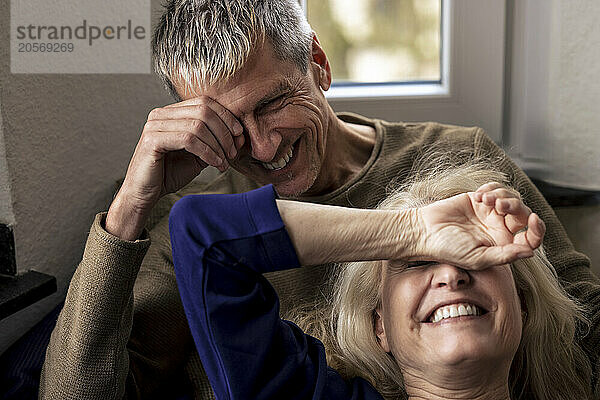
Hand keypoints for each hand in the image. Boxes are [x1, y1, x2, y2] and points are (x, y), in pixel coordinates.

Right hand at [106, 96, 244, 239]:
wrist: (144, 194)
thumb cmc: (169, 173)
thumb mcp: (198, 155)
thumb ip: (214, 142)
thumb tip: (240, 135)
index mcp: (171, 112)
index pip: (205, 102)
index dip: (226, 116)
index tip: (240, 136)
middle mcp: (161, 114)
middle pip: (204, 110)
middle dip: (224, 131)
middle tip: (233, 152)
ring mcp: (155, 125)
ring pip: (198, 125)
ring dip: (217, 145)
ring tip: (224, 162)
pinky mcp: (152, 140)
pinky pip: (188, 140)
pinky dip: (207, 152)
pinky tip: (215, 164)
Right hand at [414, 182, 545, 268]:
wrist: (424, 231)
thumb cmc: (447, 249)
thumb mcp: (478, 258)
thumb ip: (505, 256)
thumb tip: (530, 252)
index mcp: (502, 246)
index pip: (529, 238)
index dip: (537, 229)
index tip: (533, 219)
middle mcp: (498, 229)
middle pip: (522, 214)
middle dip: (515, 207)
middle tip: (499, 205)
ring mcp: (488, 213)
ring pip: (511, 198)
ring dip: (502, 195)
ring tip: (485, 199)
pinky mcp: (478, 199)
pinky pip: (496, 188)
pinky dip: (492, 188)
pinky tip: (479, 195)